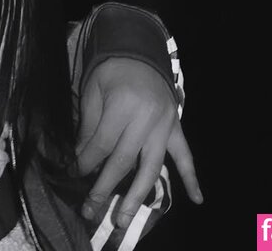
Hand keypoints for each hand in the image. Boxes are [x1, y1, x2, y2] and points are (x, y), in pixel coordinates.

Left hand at [75, 57, 202, 231]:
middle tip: (89, 211)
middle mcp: (147, 118)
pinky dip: (192, 177)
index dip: (85, 163)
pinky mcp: (176, 127)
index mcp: (123, 105)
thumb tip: (83, 159)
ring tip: (123, 219)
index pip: (102, 144)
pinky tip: (197, 199)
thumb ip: (89, 125)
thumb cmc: (111, 70)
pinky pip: (185, 155)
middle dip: (104, 188)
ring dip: (137, 195)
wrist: (139, 50)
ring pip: (152, 167)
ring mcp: (165, 125)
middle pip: (124, 161)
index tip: (74, 175)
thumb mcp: (93, 90)